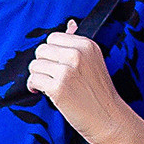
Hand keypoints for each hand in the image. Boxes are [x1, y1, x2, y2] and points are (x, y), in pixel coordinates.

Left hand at [27, 23, 132, 143]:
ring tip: (46, 84)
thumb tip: (70, 24)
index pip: (53, 38)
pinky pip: (34, 80)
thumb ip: (78, 43)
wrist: (109, 119)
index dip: (51, 52)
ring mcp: (67, 71)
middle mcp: (77, 55)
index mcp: (86, 45)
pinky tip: (42, 91)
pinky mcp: (58, 88)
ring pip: (35, 65)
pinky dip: (34, 87)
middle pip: (41, 50)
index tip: (55, 63)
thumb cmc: (100, 93)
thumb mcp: (94, 61)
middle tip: (50, 75)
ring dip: (37, 75)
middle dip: (42, 63)